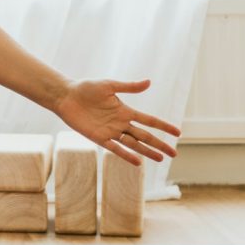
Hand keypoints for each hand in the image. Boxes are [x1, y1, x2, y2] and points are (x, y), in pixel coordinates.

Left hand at [53, 78, 180, 166]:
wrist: (66, 96)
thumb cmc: (86, 88)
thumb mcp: (109, 85)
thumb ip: (129, 87)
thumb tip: (149, 82)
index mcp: (125, 110)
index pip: (149, 120)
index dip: (163, 126)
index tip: (178, 133)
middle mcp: (120, 123)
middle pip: (144, 136)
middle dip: (159, 144)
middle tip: (174, 153)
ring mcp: (110, 132)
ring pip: (133, 144)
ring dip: (147, 152)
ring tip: (161, 159)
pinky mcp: (98, 138)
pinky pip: (115, 148)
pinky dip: (126, 155)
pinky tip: (138, 162)